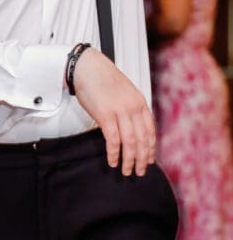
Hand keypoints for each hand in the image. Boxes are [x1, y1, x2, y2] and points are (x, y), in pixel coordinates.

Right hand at [72, 47, 155, 175]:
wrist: (88, 68)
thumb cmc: (103, 80)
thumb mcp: (125, 92)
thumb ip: (131, 108)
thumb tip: (132, 124)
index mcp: (140, 103)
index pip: (150, 131)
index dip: (151, 148)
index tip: (149, 160)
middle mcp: (134, 109)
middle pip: (142, 139)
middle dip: (142, 158)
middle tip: (140, 172)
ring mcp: (120, 112)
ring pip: (130, 142)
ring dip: (129, 160)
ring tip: (126, 171)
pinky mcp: (105, 116)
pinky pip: (113, 140)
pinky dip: (114, 153)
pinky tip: (112, 161)